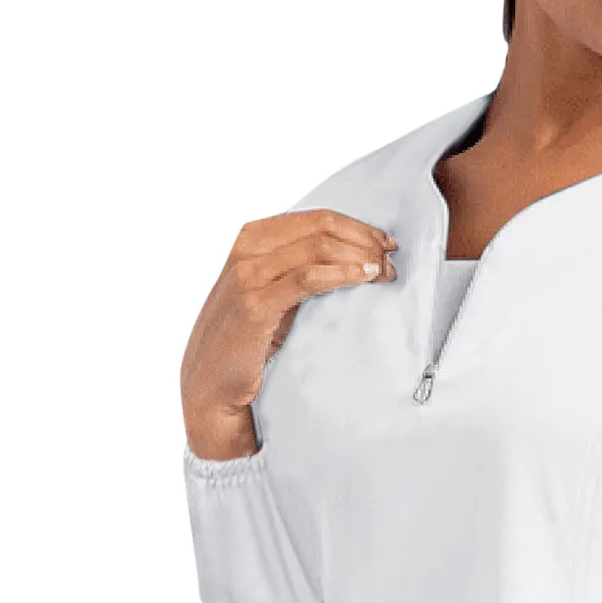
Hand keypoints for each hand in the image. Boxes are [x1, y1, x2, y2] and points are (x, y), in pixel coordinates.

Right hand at [181, 209, 398, 459]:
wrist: (210, 384)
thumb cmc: (246, 342)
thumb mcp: (272, 296)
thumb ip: (298, 273)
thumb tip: (349, 262)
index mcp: (253, 238)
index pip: (315, 218)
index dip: (357, 226)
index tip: (386, 244)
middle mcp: (248, 249)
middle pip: (321, 227)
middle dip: (363, 239)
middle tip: (391, 258)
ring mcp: (249, 274)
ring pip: (317, 247)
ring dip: (359, 256)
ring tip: (385, 272)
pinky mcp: (256, 303)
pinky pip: (307, 278)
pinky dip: (341, 273)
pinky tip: (364, 276)